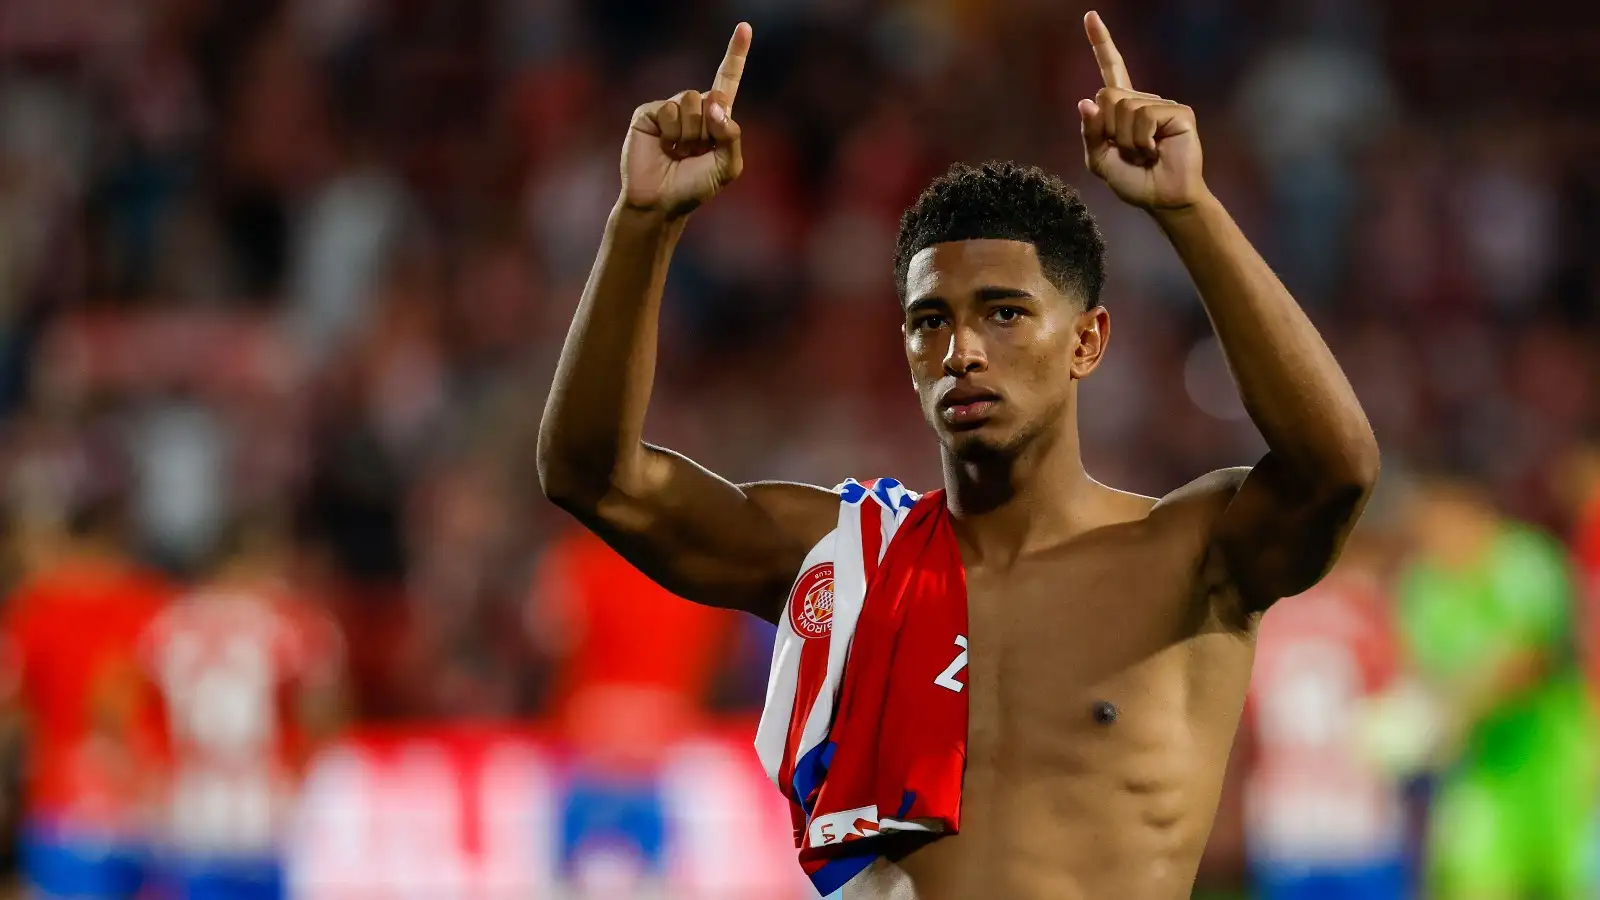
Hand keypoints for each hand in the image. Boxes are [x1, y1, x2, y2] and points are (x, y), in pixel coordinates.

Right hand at [621, 23, 750, 218]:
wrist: (661, 202)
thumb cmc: (694, 187)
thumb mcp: (727, 167)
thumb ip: (731, 136)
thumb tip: (715, 105)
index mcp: (715, 118)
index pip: (727, 80)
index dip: (736, 54)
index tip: (744, 28)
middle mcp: (693, 108)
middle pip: (714, 95)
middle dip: (710, 128)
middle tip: (696, 152)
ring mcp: (670, 109)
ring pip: (691, 100)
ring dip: (690, 133)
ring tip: (679, 152)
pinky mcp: (649, 113)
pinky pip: (669, 109)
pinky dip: (672, 132)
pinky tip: (664, 147)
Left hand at [1077, 12, 1205, 209]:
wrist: (1162, 199)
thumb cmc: (1132, 181)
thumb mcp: (1099, 160)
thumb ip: (1090, 133)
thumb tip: (1085, 101)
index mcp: (1121, 108)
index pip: (1110, 69)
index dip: (1101, 43)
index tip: (1090, 16)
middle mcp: (1142, 100)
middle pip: (1106, 96)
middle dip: (1108, 130)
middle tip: (1127, 152)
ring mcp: (1161, 104)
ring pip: (1124, 108)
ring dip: (1126, 140)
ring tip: (1143, 154)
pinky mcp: (1179, 112)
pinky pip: (1144, 117)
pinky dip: (1142, 140)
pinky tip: (1156, 151)